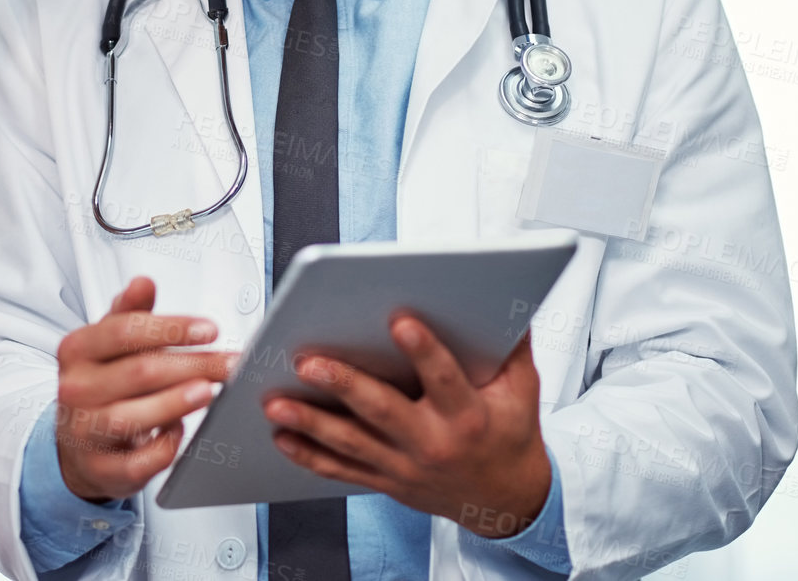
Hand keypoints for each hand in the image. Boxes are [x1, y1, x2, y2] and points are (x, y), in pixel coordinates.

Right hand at [53, 276, 235, 502]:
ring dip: (174, 403)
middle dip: (192, 365)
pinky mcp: (101, 469)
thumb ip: (129, 312)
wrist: (78, 443)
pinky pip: (135, 462)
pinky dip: (161, 449)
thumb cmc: (102, 385)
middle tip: (231, 363)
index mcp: (78, 349)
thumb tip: (143, 282)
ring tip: (208, 391)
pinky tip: (180, 432)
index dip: (171, 329)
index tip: (210, 329)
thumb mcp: (108, 343)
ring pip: (130, 417)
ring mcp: (84, 431)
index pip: (125, 331)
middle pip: (139, 372)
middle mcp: (76, 389)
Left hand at [262, 315, 550, 538]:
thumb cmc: (511, 437)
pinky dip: (309, 455)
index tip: (401, 321)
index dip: (425, 351)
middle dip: (344, 386)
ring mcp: (404, 468)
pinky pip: (342, 470)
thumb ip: (514, 345)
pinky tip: (282, 436)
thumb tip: (510, 296)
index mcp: (468, 417)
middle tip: (309, 363)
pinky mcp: (386, 481)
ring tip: (275, 402)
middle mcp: (432, 444)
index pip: (445, 381)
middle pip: (383, 413)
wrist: (505, 502)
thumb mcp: (522, 390)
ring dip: (310, 423)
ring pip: (351, 443)